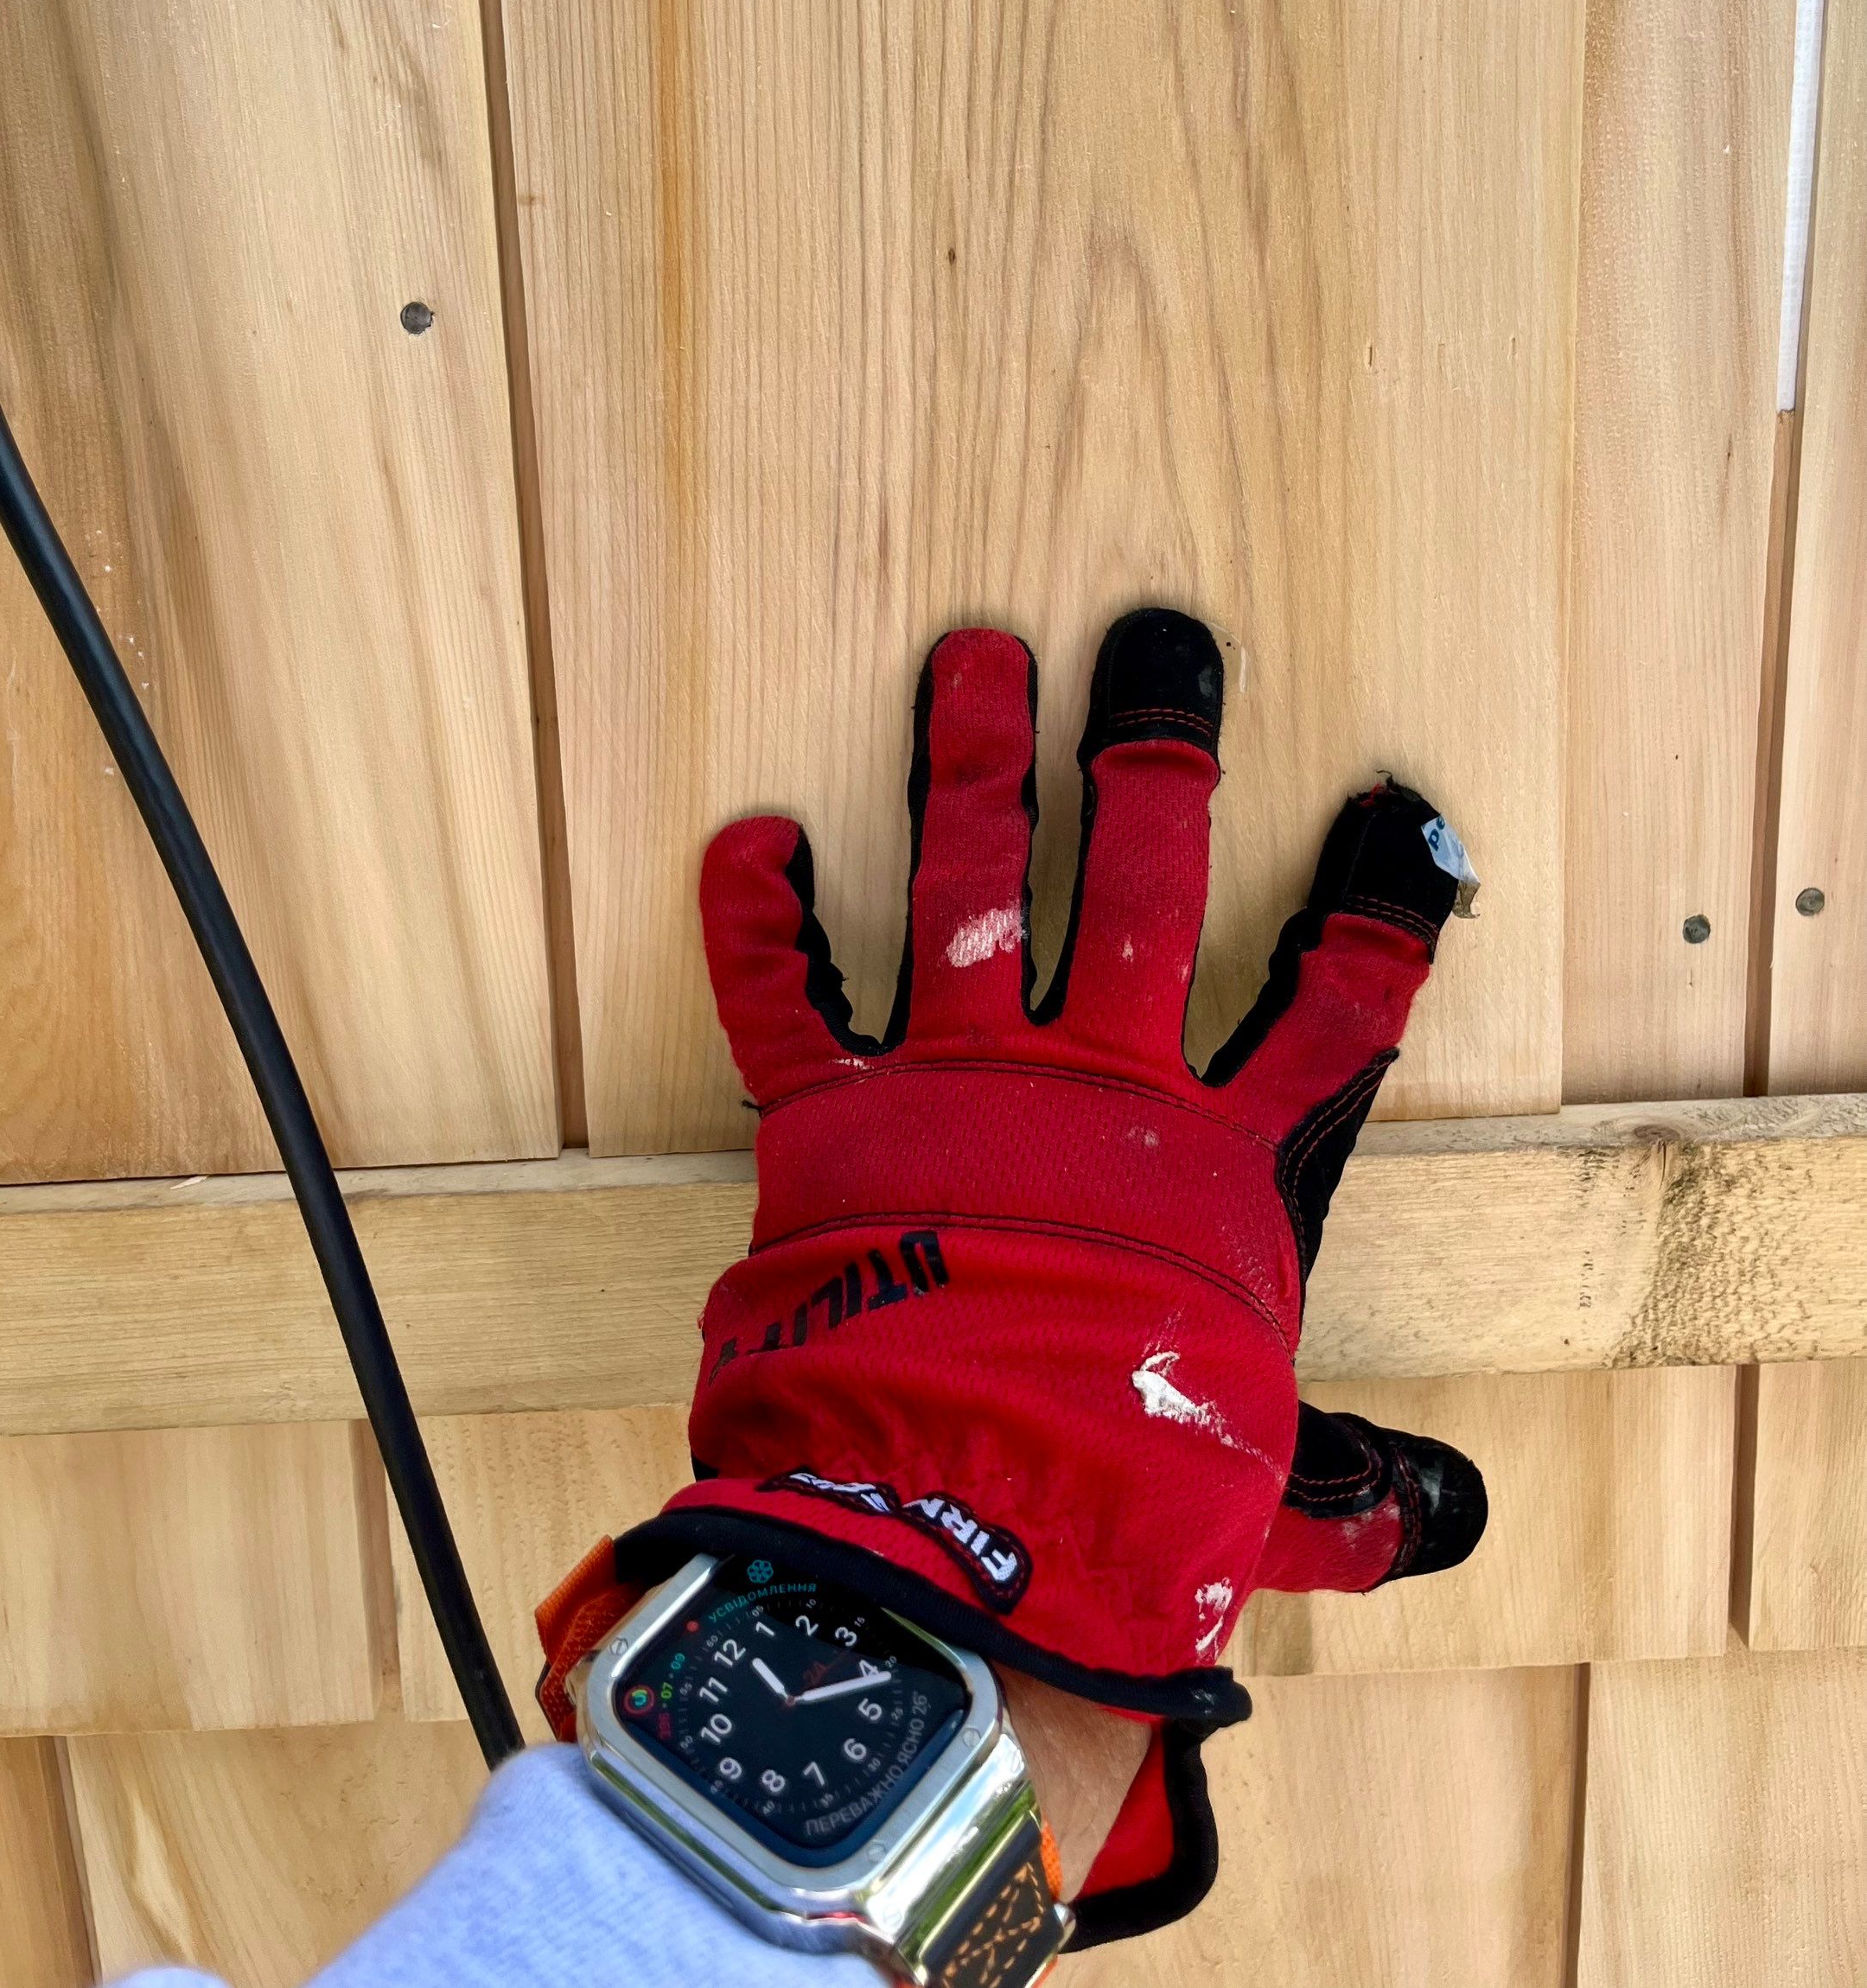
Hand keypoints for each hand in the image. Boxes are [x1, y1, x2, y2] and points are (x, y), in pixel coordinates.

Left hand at [551, 611, 1485, 1940]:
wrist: (961, 1542)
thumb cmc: (1124, 1519)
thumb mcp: (1260, 1493)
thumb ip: (1342, 1485)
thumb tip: (1437, 1521)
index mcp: (1215, 1169)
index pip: (1332, 1009)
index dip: (1372, 907)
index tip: (1392, 815)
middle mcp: (1096, 1093)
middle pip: (1143, 881)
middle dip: (1157, 751)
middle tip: (1159, 645)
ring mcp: (959, 1090)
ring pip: (970, 886)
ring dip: (972, 760)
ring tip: (974, 655)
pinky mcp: (835, 1126)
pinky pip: (787, 999)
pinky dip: (758, 918)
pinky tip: (750, 833)